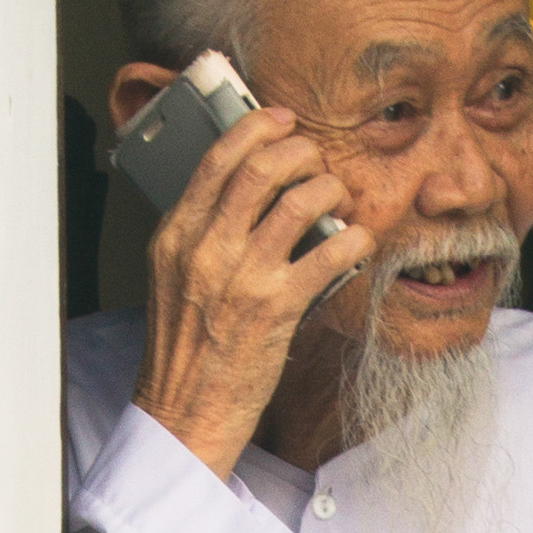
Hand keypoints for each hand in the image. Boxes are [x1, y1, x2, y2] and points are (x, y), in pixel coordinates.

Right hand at [132, 106, 375, 480]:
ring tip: (339, 197)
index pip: (217, 159)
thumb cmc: (184, 349)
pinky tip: (358, 241)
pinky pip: (330, 253)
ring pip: (299, 201)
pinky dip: (353, 239)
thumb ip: (202, 234)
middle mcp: (206, 248)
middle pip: (262, 167)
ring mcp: (242, 277)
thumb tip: (247, 196)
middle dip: (300, 150)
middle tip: (317, 158)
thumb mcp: (175, 278)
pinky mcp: (277, 308)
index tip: (281, 120)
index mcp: (176, 236)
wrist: (183, 411)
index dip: (257, 128)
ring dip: (330, 188)